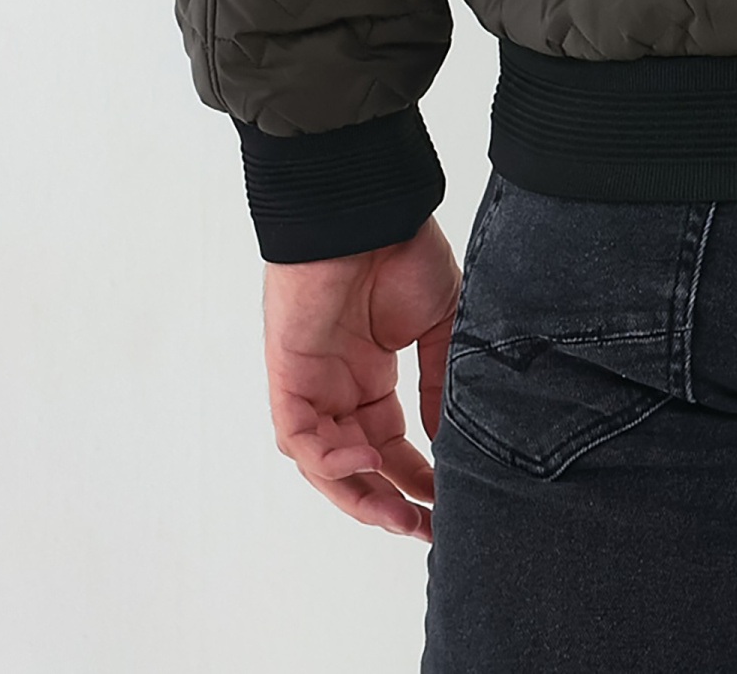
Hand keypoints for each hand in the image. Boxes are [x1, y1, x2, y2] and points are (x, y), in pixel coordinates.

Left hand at [262, 217, 461, 539]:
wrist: (366, 209)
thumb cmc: (400, 248)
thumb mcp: (438, 322)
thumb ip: (440, 380)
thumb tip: (448, 439)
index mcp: (372, 374)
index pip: (390, 444)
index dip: (415, 478)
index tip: (445, 504)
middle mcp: (339, 386)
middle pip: (355, 466)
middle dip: (386, 502)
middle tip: (422, 527)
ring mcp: (312, 383)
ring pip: (322, 463)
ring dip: (357, 493)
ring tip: (398, 513)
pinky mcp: (288, 375)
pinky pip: (299, 436)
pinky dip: (328, 457)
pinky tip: (366, 459)